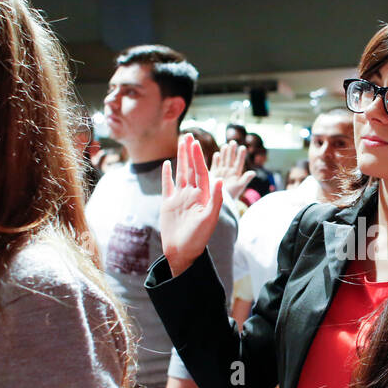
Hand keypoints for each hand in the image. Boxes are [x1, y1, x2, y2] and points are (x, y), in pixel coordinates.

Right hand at [159, 133, 223, 275]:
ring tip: (180, 143)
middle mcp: (192, 194)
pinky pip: (167, 185)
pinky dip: (167, 174)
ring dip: (180, 158)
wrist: (182, 251)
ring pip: (180, 173)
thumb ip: (216, 199)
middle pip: (191, 169)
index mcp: (203, 196)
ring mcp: (179, 198)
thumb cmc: (198, 238)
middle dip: (190, 153)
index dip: (199, 158)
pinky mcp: (168, 203)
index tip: (196, 144)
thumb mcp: (210, 219)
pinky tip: (167, 164)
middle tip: (188, 136)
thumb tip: (220, 180)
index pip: (201, 172)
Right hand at [209, 141, 255, 200]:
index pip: (239, 163)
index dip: (241, 155)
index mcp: (236, 174)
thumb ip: (245, 179)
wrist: (218, 203)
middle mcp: (229, 173)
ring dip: (224, 153)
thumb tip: (253, 172)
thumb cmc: (230, 196)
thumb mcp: (239, 187)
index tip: (243, 147)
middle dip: (232, 151)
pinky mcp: (213, 175)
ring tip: (225, 145)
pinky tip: (217, 154)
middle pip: (231, 159)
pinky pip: (215, 165)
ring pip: (223, 161)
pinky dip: (216, 160)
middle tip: (233, 142)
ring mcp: (221, 173)